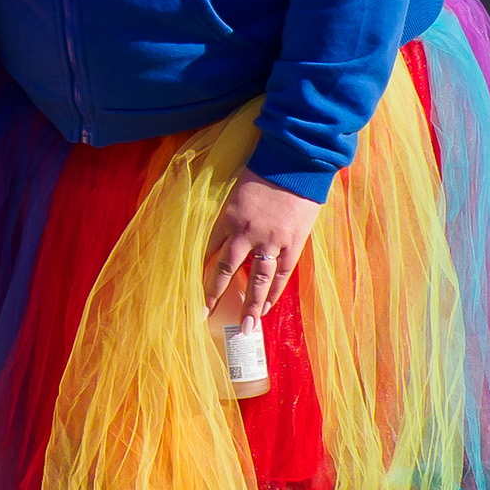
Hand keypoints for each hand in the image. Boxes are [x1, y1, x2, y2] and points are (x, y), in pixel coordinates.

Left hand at [202, 171, 324, 329]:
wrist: (296, 162)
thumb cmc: (264, 171)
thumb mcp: (237, 192)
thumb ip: (232, 216)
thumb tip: (227, 237)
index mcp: (227, 218)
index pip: (207, 251)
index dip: (200, 271)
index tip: (193, 287)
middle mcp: (245, 233)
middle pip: (225, 270)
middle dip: (214, 295)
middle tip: (205, 315)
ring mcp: (270, 241)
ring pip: (256, 280)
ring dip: (251, 305)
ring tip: (246, 327)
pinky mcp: (292, 244)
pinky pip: (281, 275)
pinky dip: (274, 292)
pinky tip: (268, 307)